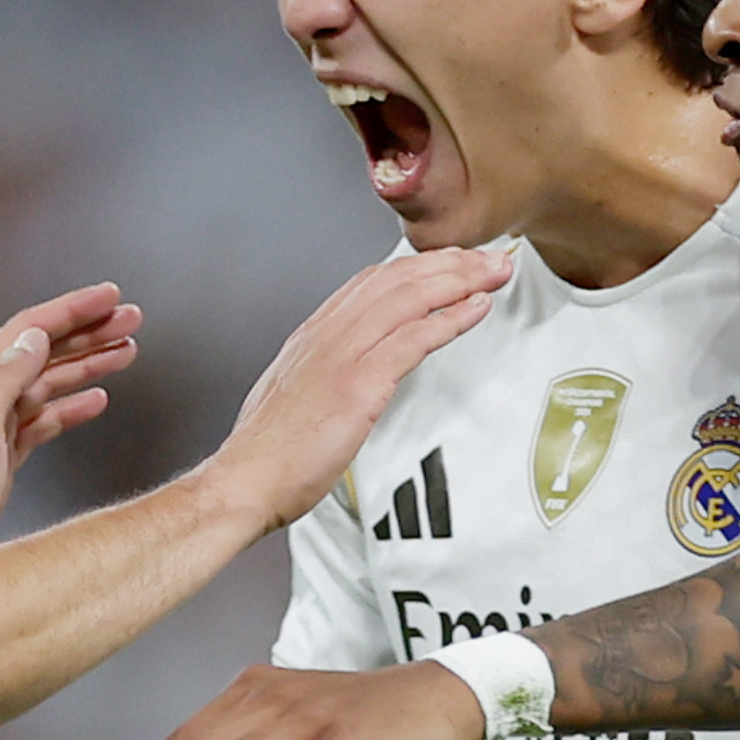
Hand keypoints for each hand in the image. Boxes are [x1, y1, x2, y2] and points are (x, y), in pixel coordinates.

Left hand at [0, 286, 141, 553]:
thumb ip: (5, 379)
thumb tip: (35, 336)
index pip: (30, 330)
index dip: (72, 309)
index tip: (112, 296)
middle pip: (44, 351)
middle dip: (89, 332)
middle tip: (132, 319)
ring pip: (50, 383)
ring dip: (88, 364)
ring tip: (128, 350)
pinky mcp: (5, 457)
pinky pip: (45, 420)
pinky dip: (74, 406)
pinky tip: (98, 400)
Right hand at [203, 249, 507, 533]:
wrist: (245, 481)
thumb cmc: (268, 454)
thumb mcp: (293, 399)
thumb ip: (322, 378)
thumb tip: (345, 379)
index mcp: (312, 337)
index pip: (370, 282)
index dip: (416, 266)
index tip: (450, 263)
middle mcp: (327, 335)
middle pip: (396, 278)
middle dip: (448, 262)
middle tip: (488, 258)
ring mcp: (342, 355)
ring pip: (410, 298)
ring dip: (460, 279)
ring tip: (494, 272)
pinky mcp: (358, 384)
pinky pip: (414, 338)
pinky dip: (451, 317)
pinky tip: (477, 308)